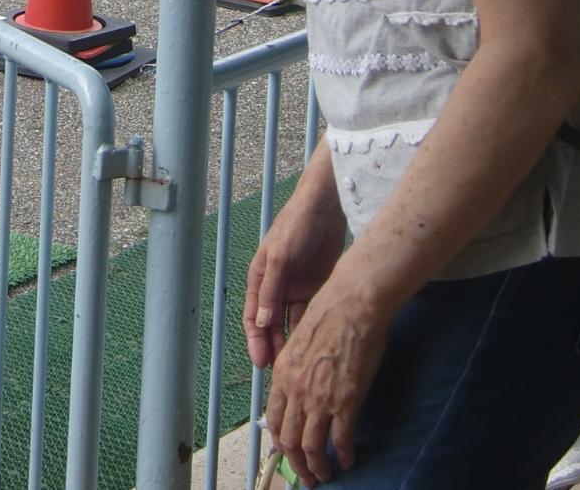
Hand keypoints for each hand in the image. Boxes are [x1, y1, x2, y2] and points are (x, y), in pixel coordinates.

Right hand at [244, 187, 346, 370]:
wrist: (326, 207)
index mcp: (259, 279)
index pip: (253, 317)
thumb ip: (270, 290)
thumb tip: (260, 323)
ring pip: (292, 323)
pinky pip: (310, 313)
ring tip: (298, 364)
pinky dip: (310, 328)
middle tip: (281, 372)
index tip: (260, 362)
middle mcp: (276, 287)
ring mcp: (297, 287)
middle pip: (272, 325)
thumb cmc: (296, 225)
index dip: (255, 340)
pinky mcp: (316, 286)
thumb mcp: (279, 257)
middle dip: (274, 347)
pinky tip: (314, 345)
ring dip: (292, 341)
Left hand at [264, 265, 391, 485]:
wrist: (352, 304)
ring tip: (325, 475)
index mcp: (283, 374)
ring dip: (318, 467)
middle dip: (297, 463)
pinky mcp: (346, 402)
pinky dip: (343, 456)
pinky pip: (340, 440)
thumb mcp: (301, 343)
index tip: (287, 452)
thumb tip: (300, 388)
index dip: (279, 441)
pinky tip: (348, 461)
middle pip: (289, 439)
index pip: (273, 419)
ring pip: (311, 446)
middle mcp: (296, 390)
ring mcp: (320, 398)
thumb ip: (297, 370)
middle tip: (306, 476)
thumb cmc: (330, 315)